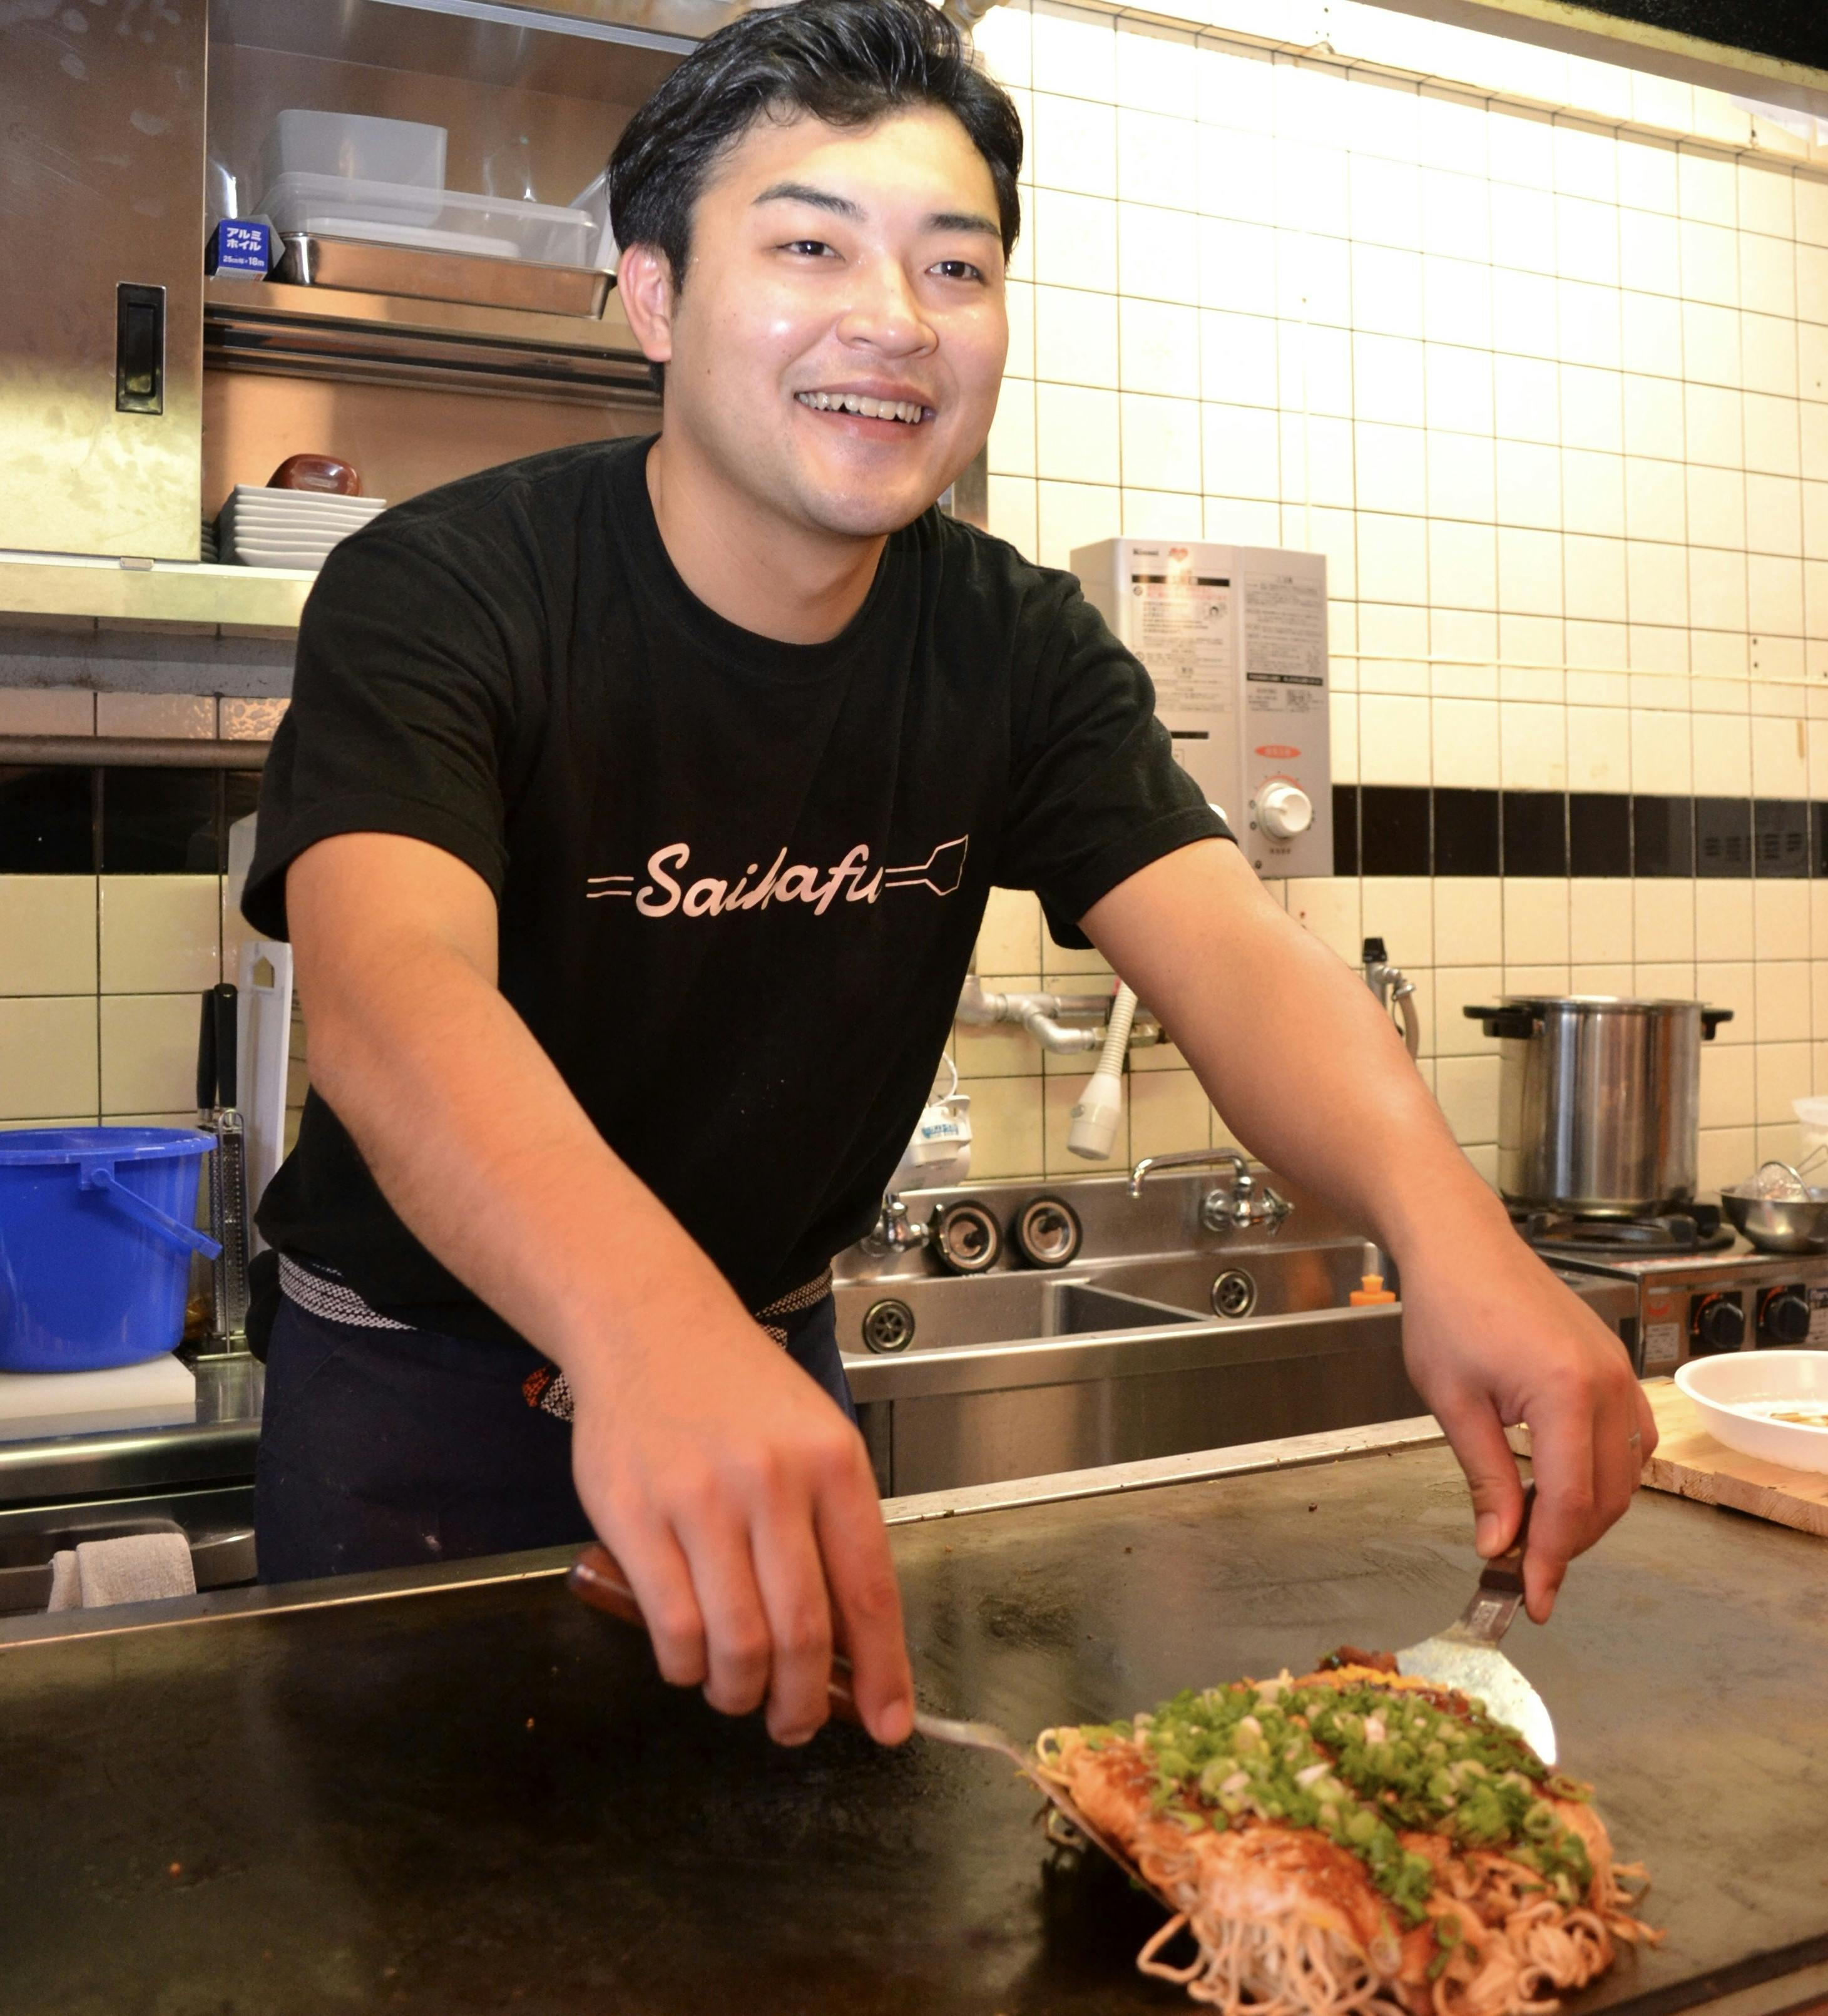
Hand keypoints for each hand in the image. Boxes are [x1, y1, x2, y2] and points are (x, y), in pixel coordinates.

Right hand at [565, 1292, 913, 1747]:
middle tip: (794, 1724)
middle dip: (802, 1704)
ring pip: (736, 1642)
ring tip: (738, 1693)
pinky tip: (688, 1658)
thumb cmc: (738, 1390)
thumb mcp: (813, 1436)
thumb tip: (852, 1645)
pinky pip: (670, 1625)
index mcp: (832, 1462)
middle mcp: (773, 1481)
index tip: (889, 1723)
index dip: (882, 1672)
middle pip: (802, 1633)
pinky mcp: (635, 1515)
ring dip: (739, 1693)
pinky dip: (683, 1665)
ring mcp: (700, 1499)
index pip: (870, 1590)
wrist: (651, 1325)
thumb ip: (833, 1529)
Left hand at [1396, 1229, 1655, 1622]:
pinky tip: (1562, 1485)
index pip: (1569, 1503)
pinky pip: (1631, 1440)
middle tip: (1524, 1570)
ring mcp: (1620, 1373)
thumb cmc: (1447, 1310)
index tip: (1531, 1600)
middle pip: (1606, 1497)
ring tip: (1537, 1533)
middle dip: (1569, 1543)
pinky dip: (1604, 1474)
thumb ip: (1485, 1478)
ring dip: (1589, 1513)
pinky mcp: (1616, 1366)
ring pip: (1627, 1474)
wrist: (1462, 1245)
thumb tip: (1499, 1546)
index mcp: (1564, 1393)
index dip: (1550, 1560)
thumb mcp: (1452, 1402)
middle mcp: (1607, 1385)